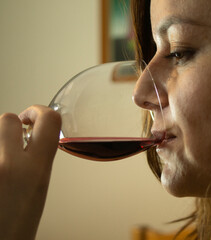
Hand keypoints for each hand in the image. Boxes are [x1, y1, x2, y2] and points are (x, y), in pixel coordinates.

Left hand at [0, 105, 60, 239]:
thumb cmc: (14, 228)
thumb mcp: (37, 191)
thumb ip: (36, 161)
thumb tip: (28, 141)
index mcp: (35, 170)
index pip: (49, 121)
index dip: (41, 111)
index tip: (35, 117)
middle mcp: (8, 164)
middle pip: (8, 118)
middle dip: (11, 127)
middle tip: (11, 141)